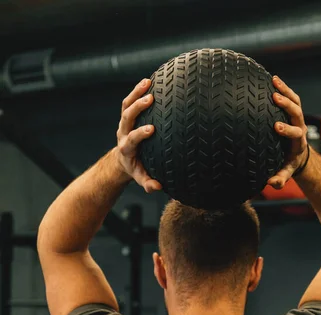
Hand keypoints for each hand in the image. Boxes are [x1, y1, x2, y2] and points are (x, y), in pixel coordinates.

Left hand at [115, 79, 162, 193]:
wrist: (123, 160)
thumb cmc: (136, 169)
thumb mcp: (141, 178)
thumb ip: (148, 183)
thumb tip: (158, 187)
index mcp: (127, 148)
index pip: (132, 138)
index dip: (140, 133)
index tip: (151, 129)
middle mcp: (123, 133)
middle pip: (127, 117)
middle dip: (137, 107)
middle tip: (150, 99)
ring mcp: (124, 123)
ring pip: (126, 105)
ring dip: (136, 92)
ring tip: (148, 82)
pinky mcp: (127, 116)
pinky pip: (130, 100)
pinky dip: (137, 90)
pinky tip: (150, 81)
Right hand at [267, 76, 308, 188]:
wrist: (298, 155)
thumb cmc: (288, 164)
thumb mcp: (286, 173)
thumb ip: (280, 179)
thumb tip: (272, 183)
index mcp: (298, 142)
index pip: (295, 134)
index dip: (287, 130)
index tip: (276, 127)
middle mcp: (300, 127)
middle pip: (297, 113)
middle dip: (287, 105)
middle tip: (275, 98)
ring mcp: (297, 118)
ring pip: (295, 101)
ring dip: (285, 90)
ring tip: (273, 81)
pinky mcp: (293, 111)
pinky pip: (291, 97)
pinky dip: (283, 88)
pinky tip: (272, 79)